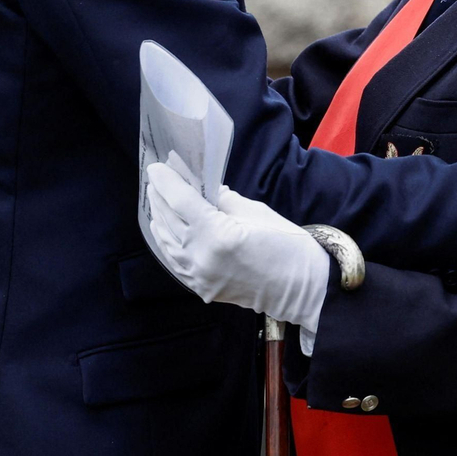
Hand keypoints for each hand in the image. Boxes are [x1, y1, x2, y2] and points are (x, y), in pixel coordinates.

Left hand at [144, 162, 328, 326]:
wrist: (301, 288)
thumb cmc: (286, 244)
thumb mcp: (256, 212)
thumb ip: (222, 200)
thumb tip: (201, 187)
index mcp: (218, 234)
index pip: (181, 201)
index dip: (166, 182)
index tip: (155, 167)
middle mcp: (201, 257)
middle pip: (169, 220)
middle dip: (159, 196)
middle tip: (155, 178)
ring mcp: (199, 277)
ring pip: (166, 242)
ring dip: (159, 218)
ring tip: (156, 198)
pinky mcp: (200, 288)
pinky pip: (174, 261)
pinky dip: (165, 241)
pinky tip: (162, 228)